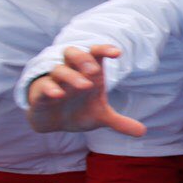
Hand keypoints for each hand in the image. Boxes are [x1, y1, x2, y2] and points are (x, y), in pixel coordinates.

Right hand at [25, 45, 145, 136]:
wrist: (53, 122)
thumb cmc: (79, 111)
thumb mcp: (101, 117)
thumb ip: (120, 122)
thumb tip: (143, 132)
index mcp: (88, 74)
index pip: (95, 55)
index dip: (104, 50)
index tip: (117, 53)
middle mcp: (71, 73)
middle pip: (74, 54)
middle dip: (84, 59)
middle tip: (95, 70)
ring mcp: (54, 81)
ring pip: (59, 69)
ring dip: (71, 75)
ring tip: (84, 85)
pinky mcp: (40, 94)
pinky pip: (43, 86)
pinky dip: (50, 88)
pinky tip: (58, 94)